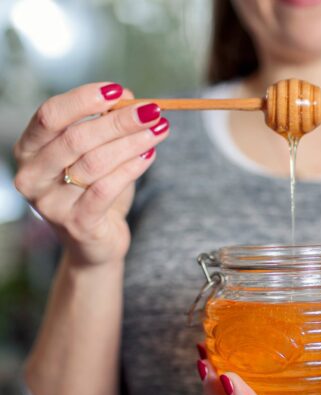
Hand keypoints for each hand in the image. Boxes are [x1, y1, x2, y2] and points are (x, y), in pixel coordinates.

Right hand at [13, 82, 170, 266]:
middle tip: (152, 111)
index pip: (50, 115)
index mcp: (28, 151)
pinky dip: (131, 169)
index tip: (119, 90)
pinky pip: (106, 189)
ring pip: (95, 163)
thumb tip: (128, 99)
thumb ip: (102, 128)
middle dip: (119, 121)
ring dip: (131, 143)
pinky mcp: (77, 224)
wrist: (94, 244)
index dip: (84, 99)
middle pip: (76, 138)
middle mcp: (32, 177)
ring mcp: (51, 204)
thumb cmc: (92, 193)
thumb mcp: (92, 155)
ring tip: (159, 130)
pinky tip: (150, 156)